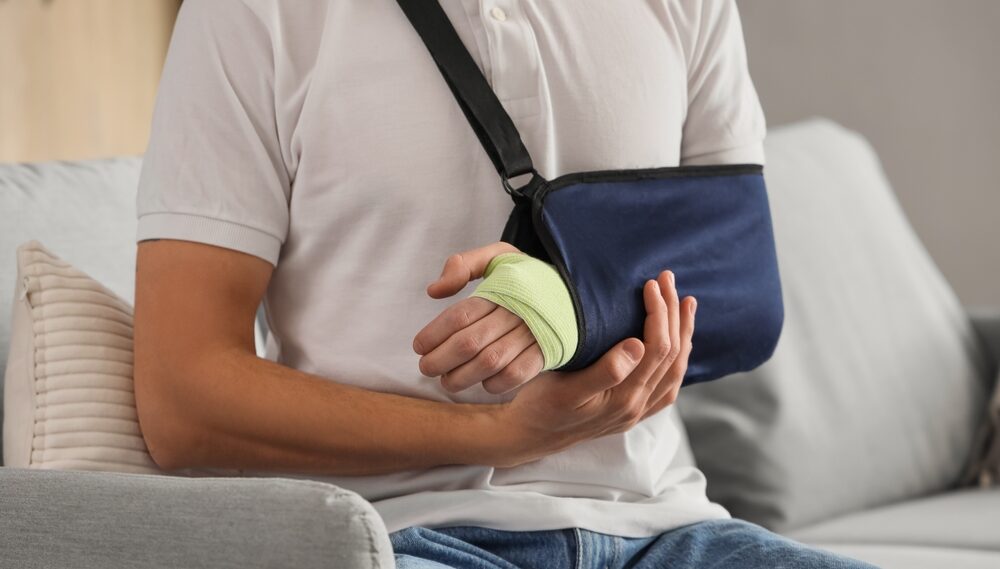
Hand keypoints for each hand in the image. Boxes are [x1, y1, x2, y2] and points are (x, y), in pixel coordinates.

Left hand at [413, 242, 545, 394]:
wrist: (576, 293)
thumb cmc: (526, 278)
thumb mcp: (498, 257)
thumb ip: (464, 264)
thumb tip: (434, 291)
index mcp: (501, 287)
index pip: (460, 315)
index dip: (435, 333)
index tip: (419, 346)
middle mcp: (516, 311)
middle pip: (470, 342)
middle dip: (441, 359)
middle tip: (426, 368)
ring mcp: (533, 333)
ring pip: (489, 362)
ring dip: (462, 377)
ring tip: (447, 381)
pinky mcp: (546, 352)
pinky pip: (516, 375)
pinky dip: (494, 383)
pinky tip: (482, 382)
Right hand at [494, 269, 695, 466]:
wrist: (528, 436)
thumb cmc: (540, 407)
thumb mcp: (565, 387)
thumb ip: (605, 370)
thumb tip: (639, 345)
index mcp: (625, 398)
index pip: (657, 347)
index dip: (658, 312)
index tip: (649, 284)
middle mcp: (636, 406)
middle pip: (671, 354)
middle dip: (673, 314)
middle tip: (668, 280)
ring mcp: (636, 411)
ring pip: (674, 369)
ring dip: (682, 334)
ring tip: (686, 305)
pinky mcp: (630, 412)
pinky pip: (667, 385)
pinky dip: (677, 359)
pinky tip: (678, 345)